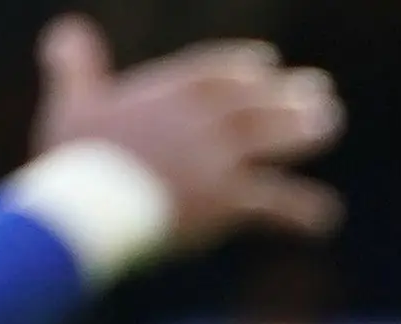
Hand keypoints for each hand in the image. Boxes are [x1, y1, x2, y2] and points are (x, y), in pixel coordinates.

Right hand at [34, 14, 344, 246]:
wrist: (88, 206)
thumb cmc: (73, 158)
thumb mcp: (71, 101)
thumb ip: (76, 65)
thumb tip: (68, 30)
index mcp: (167, 93)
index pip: (215, 70)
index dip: (243, 66)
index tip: (267, 62)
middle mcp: (202, 120)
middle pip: (256, 100)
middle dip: (289, 94)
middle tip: (321, 91)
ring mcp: (219, 159)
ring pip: (274, 138)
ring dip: (306, 129)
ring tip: (332, 122)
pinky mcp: (229, 201)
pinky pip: (278, 204)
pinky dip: (304, 211)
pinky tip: (327, 216)